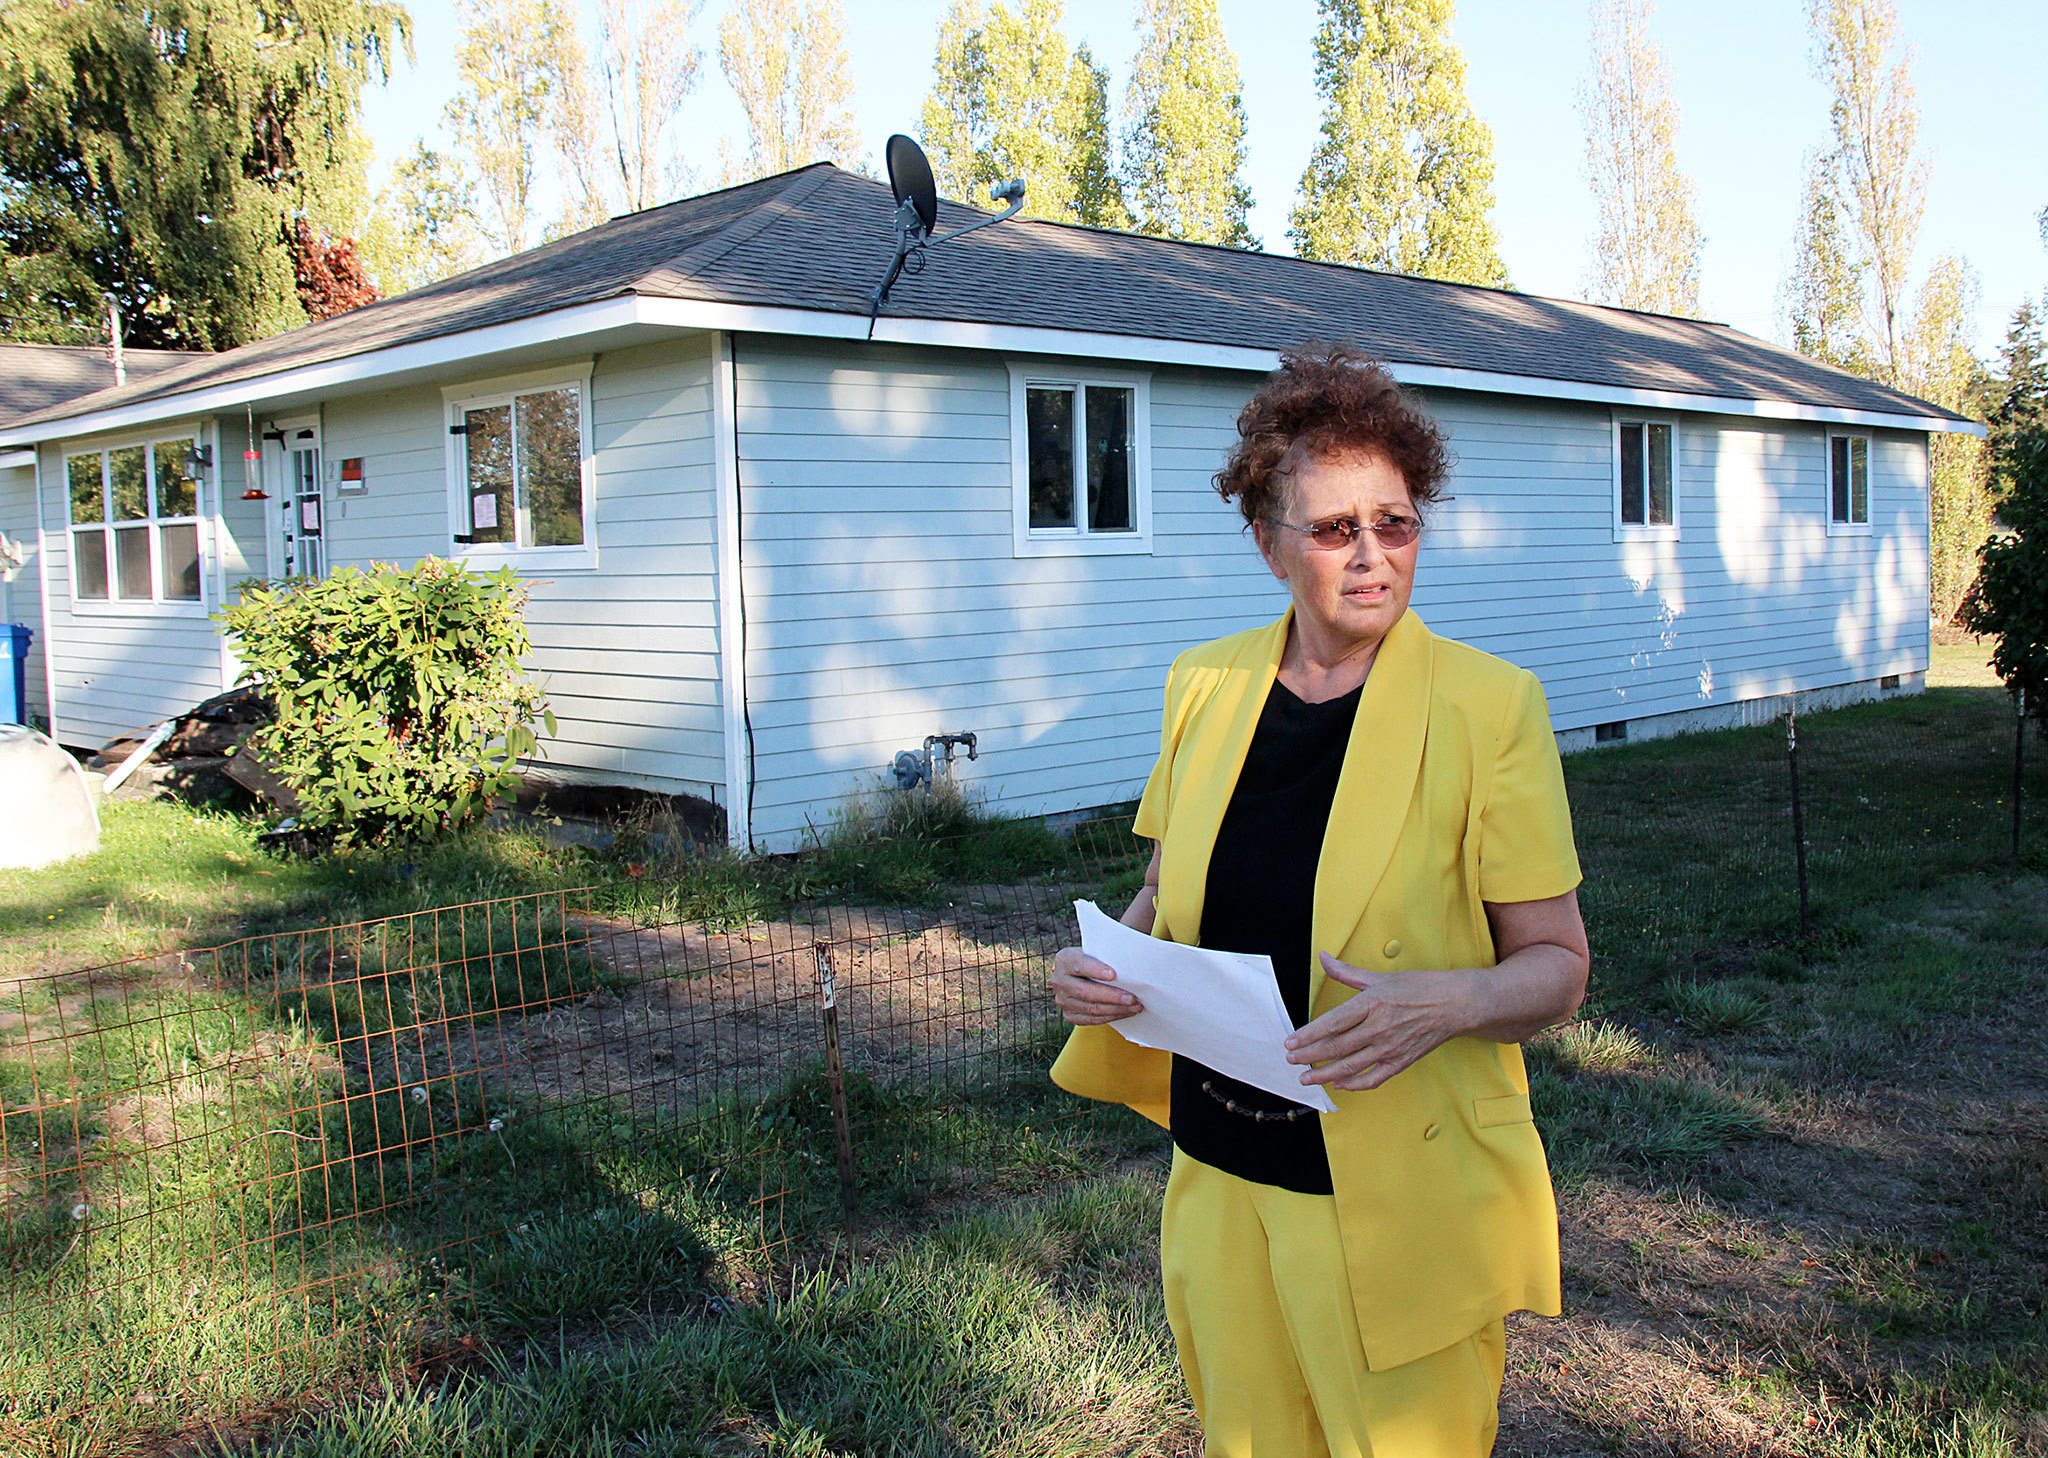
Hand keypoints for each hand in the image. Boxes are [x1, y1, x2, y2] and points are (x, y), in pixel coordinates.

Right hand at [1049, 946, 1142, 1025]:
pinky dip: (1111, 1016)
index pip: (1079, 965)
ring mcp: (1063, 1000)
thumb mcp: (1096, 951)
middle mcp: (1059, 981)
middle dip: (1111, 996)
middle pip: (1085, 991)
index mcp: (1064, 960)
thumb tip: (1131, 964)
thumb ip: (1107, 956)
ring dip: (1116, 1009)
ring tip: (1134, 1006)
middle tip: (1131, 998)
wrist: (1082, 974)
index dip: (1096, 970)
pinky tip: (1125, 1012)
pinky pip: (1092, 1019)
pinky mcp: (1069, 1015)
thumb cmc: (1095, 959)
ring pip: (1091, 1008)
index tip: (1113, 974)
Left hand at [1284, 953, 1471, 1090]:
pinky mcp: (1401, 1062)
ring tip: (1306, 1077)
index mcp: (1372, 1004)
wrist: (1454, 1005)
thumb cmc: (1419, 987)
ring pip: (1351, 1066)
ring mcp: (1390, 1048)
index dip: (1308, 1035)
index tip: (1290, 1042)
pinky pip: (1373, 1078)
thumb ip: (1347, 972)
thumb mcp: (1380, 977)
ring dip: (1325, 1074)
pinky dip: (1355, 1084)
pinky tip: (1340, 1084)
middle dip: (1309, 1055)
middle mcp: (1379, 1028)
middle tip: (1291, 1059)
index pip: (1332, 1023)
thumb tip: (1323, 957)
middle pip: (1336, 1047)